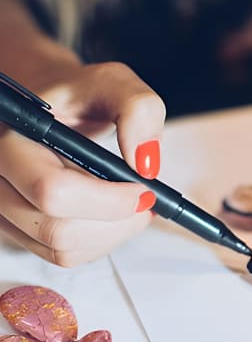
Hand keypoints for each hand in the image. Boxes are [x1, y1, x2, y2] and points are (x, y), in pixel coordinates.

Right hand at [0, 61, 165, 266]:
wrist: (58, 111)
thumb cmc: (81, 96)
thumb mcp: (116, 85)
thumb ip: (138, 109)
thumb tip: (146, 164)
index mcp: (12, 139)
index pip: (52, 191)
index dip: (108, 200)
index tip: (145, 189)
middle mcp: (0, 179)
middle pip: (58, 230)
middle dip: (117, 221)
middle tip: (146, 200)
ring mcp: (5, 210)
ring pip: (64, 250)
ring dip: (113, 234)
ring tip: (132, 204)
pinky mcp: (22, 230)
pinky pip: (65, 256)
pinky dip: (101, 242)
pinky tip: (112, 215)